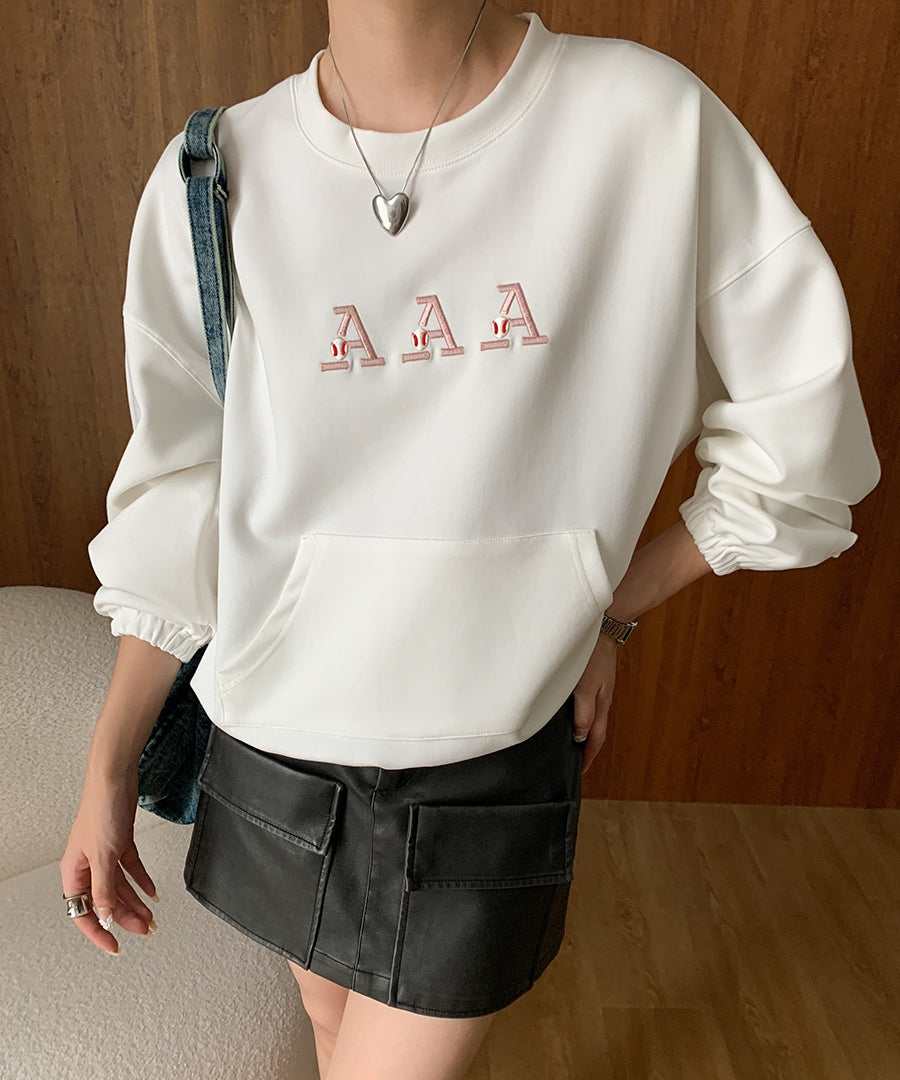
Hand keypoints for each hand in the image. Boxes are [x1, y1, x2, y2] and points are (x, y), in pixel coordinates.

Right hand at [59, 769, 157, 954]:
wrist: (115, 778)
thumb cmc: (101, 809)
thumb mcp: (103, 856)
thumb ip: (104, 889)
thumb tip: (104, 917)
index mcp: (74, 871)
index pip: (84, 911)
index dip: (99, 931)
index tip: (114, 946)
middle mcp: (88, 864)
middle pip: (106, 900)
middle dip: (124, 917)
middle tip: (145, 930)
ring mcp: (104, 853)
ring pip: (120, 886)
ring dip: (136, 902)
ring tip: (151, 917)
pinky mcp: (120, 842)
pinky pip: (130, 868)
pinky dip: (142, 880)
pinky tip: (152, 892)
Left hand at [572, 629, 618, 774]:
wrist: (604, 629)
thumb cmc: (593, 657)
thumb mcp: (585, 687)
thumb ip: (583, 712)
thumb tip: (581, 736)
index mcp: (602, 707)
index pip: (596, 740)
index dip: (588, 757)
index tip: (580, 772)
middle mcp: (602, 702)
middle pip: (596, 733)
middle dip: (587, 750)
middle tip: (576, 763)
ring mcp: (600, 692)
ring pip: (593, 721)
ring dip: (585, 735)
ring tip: (574, 746)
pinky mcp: (596, 682)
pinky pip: (590, 708)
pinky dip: (584, 719)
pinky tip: (575, 717)